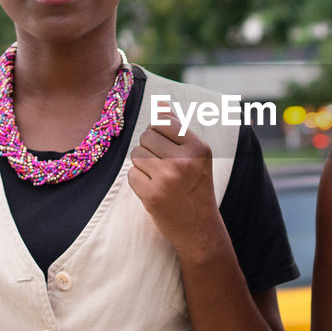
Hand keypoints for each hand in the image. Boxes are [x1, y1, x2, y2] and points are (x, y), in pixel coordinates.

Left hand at [128, 111, 223, 255]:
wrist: (200, 228)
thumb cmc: (196, 186)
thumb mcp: (197, 156)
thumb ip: (178, 127)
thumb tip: (161, 101)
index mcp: (198, 147)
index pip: (162, 120)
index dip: (158, 131)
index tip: (166, 145)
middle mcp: (184, 161)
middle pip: (146, 135)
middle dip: (149, 147)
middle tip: (162, 164)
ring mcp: (167, 178)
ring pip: (136, 154)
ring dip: (142, 164)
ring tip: (159, 177)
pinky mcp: (152, 195)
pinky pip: (131, 174)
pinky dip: (139, 181)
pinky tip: (154, 190)